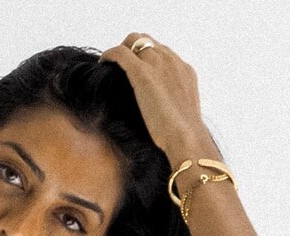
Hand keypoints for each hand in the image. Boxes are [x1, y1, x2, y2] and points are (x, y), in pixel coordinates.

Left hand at [97, 34, 209, 163]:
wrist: (186, 140)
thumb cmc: (183, 138)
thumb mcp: (181, 115)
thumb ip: (171, 105)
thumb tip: (159, 113)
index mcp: (183, 71)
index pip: (161, 52)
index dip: (146, 57)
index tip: (135, 68)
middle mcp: (172, 61)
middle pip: (147, 41)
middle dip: (132, 48)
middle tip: (119, 64)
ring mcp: (158, 64)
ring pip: (134, 41)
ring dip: (122, 49)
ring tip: (110, 64)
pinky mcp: (142, 73)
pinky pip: (120, 53)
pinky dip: (109, 55)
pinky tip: (102, 63)